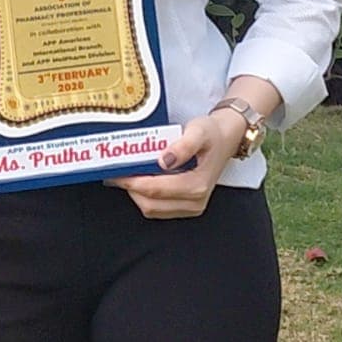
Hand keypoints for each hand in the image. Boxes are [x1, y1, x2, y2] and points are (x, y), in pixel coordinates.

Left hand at [106, 111, 244, 218]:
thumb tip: (164, 160)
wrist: (225, 139)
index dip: (133, 182)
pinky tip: (139, 181)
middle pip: (151, 204)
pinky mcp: (187, 207)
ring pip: (153, 210)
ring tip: (125, 175)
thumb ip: (183, 145)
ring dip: (136, 194)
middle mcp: (195, 201)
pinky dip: (145, 197)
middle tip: (116, 172)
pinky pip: (159, 209)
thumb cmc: (211, 134)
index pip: (156, 190)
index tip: (117, 172)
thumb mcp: (199, 131)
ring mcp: (192, 207)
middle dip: (131, 189)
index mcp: (197, 185)